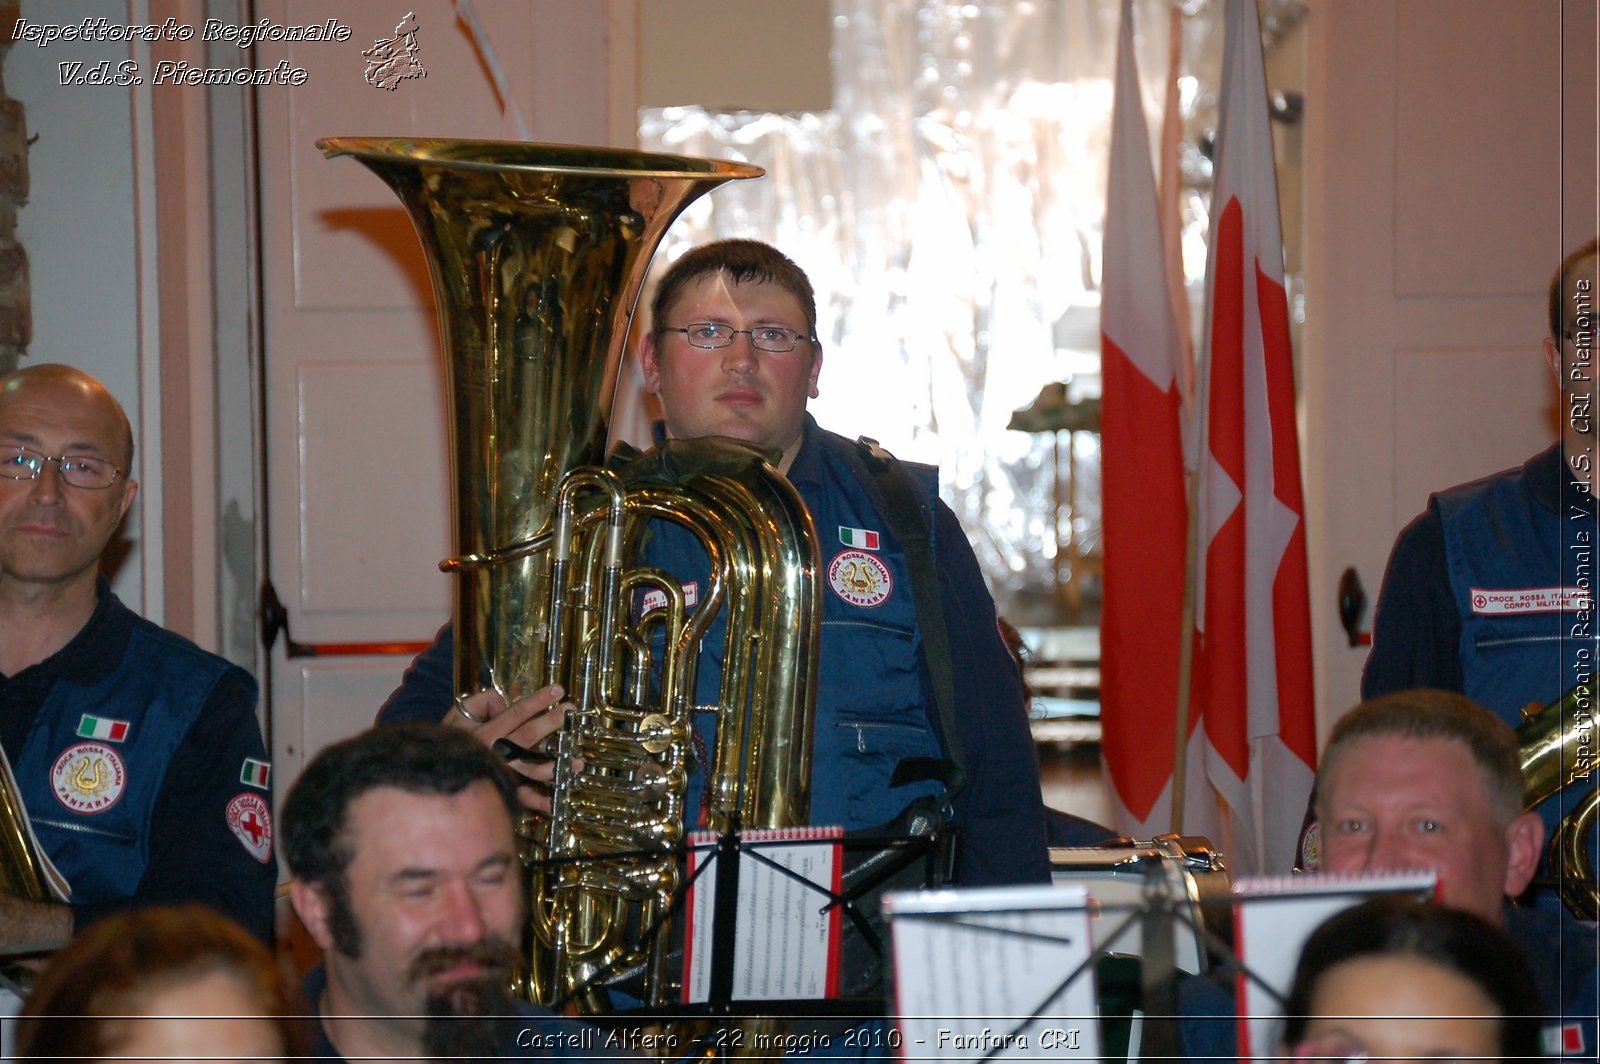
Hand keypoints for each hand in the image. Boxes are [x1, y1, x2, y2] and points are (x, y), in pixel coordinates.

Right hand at [445, 684, 578, 812]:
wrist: (430, 771)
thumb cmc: (447, 741)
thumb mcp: (457, 715)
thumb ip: (481, 703)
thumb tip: (504, 701)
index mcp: (484, 734)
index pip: (516, 713)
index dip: (538, 700)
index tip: (558, 690)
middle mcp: (494, 754)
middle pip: (528, 736)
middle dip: (551, 722)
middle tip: (571, 710)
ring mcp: (500, 775)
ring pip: (532, 769)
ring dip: (556, 764)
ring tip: (578, 761)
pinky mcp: (500, 791)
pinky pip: (521, 798)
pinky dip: (538, 802)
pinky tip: (555, 802)